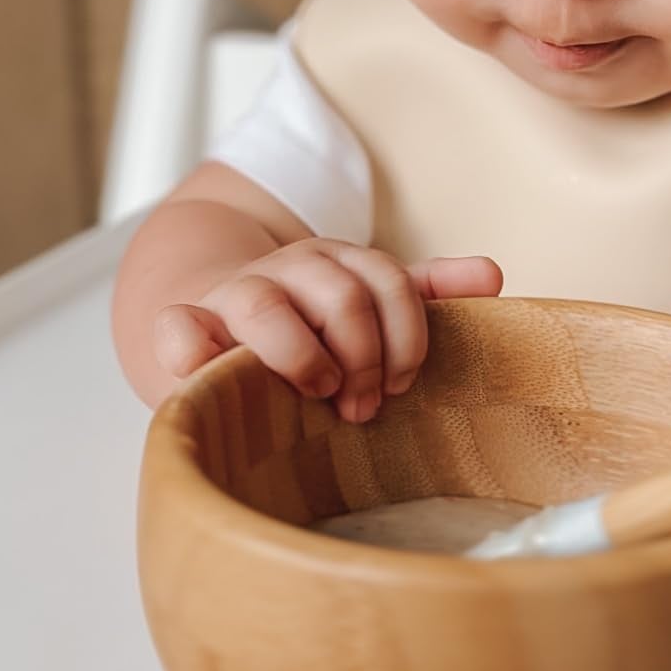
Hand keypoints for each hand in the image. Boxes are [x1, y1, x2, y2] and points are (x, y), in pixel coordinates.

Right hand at [153, 241, 502, 420]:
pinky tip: (209, 373)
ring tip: (316, 394)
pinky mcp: (183, 325)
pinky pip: (177, 329)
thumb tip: (493, 275)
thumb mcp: (363, 298)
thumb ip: (422, 290)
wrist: (214, 311)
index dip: (406, 334)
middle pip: (338, 295)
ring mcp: (231, 295)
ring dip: (298, 356)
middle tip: (363, 407)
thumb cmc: (304, 322)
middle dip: (363, 356)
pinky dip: (189, 351)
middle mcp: (285, 270)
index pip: (387, 280)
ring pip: (262, 305)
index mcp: (334, 263)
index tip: (402, 383)